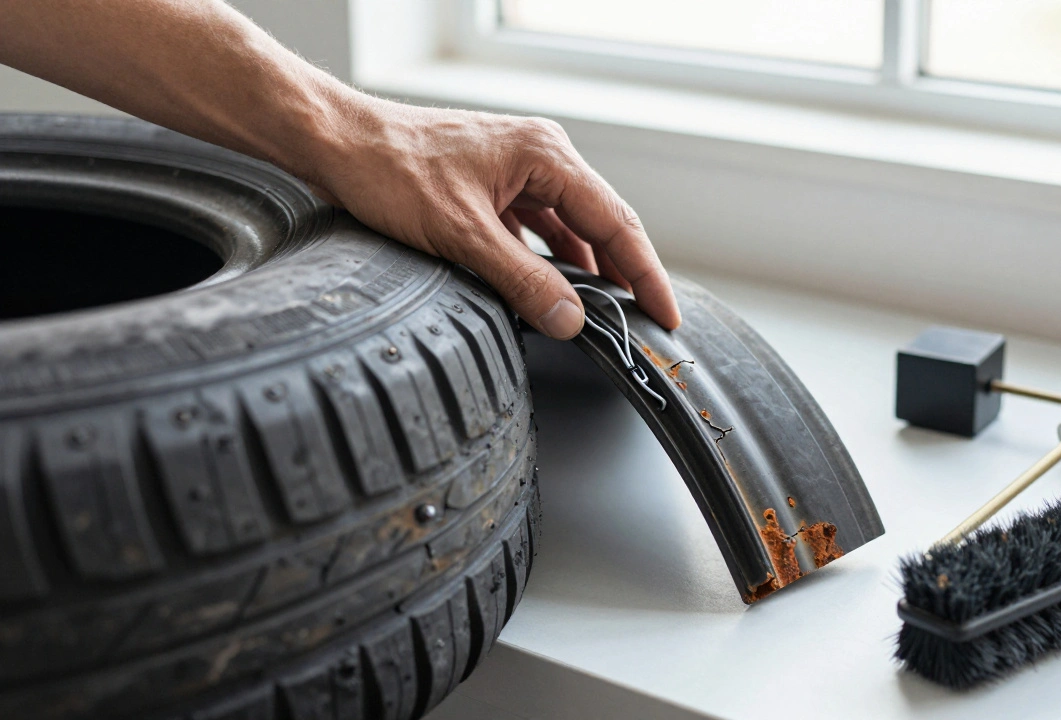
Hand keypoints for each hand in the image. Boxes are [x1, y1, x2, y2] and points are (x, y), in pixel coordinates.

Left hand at [305, 99, 680, 339]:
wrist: (335, 143)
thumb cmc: (389, 169)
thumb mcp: (462, 234)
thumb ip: (521, 280)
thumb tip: (570, 320)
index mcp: (546, 155)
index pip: (616, 222)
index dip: (645, 273)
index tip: (665, 313)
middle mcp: (539, 156)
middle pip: (600, 224)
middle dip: (624, 274)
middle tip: (646, 322)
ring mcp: (515, 170)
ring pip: (568, 228)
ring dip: (586, 269)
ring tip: (606, 313)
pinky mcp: (492, 186)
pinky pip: (537, 228)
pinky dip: (548, 260)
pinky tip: (549, 289)